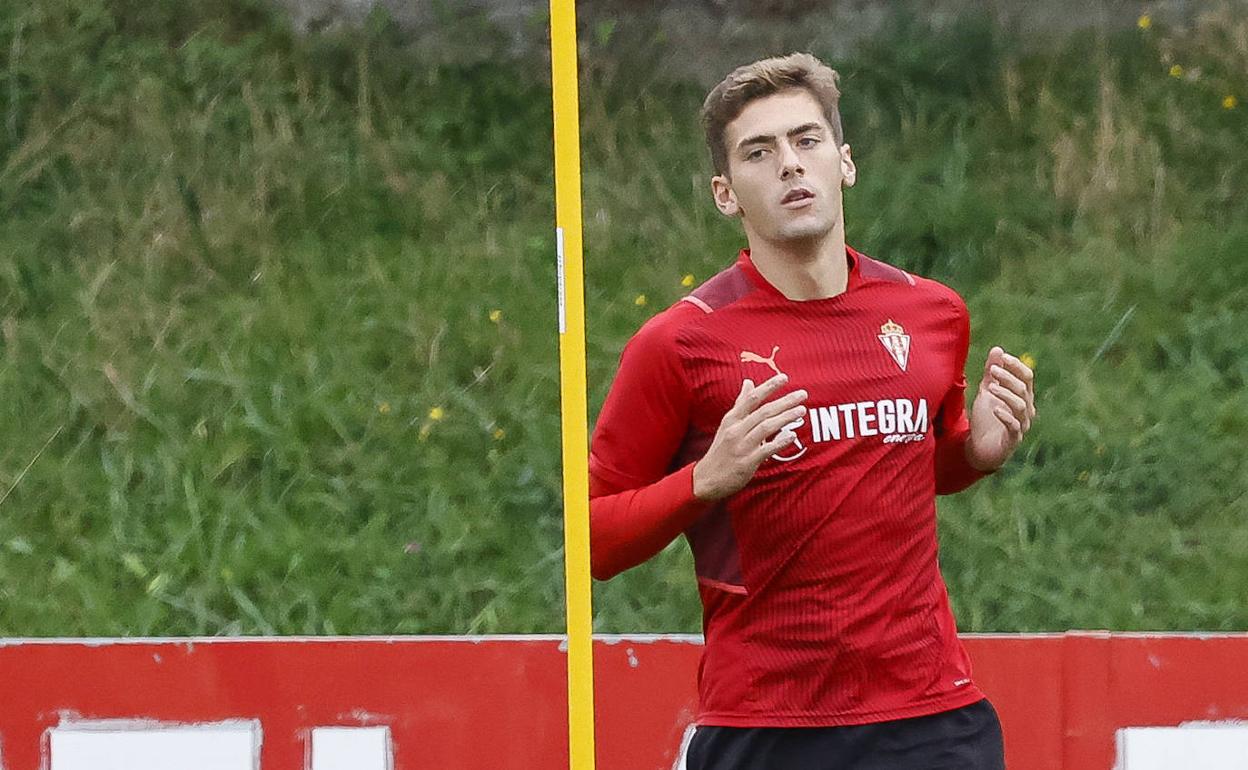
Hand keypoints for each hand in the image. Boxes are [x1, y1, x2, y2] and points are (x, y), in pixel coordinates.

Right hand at [692, 374, 807, 500]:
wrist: (707, 479)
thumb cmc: (721, 450)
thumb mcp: (727, 424)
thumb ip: (741, 404)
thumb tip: (748, 382)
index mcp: (732, 419)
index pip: (752, 398)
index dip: (769, 387)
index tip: (784, 378)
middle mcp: (736, 430)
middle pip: (763, 411)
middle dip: (784, 401)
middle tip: (803, 394)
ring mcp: (741, 446)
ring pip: (766, 428)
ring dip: (785, 418)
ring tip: (801, 411)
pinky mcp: (746, 462)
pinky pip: (766, 450)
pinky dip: (779, 442)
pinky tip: (792, 436)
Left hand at [966, 347, 1035, 471]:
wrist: (980, 447)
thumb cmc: (987, 418)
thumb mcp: (987, 392)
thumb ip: (992, 373)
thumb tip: (997, 349)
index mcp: (1022, 396)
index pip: (1027, 376)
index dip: (1016, 366)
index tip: (1002, 357)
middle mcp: (1026, 409)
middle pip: (1024, 389)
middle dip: (1008, 378)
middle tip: (991, 369)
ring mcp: (1021, 424)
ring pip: (1020, 405)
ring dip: (1006, 394)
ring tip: (990, 387)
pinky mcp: (1013, 438)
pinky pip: (1014, 426)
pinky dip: (1005, 416)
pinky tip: (995, 409)